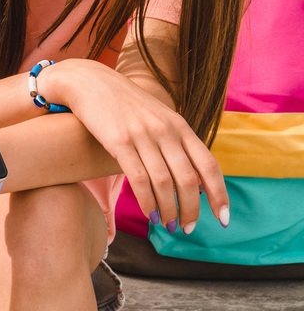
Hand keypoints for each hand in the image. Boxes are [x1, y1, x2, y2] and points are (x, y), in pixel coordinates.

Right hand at [38, 57, 229, 232]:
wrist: (88, 81)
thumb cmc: (123, 105)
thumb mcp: (158, 118)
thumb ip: (177, 144)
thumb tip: (195, 181)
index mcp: (180, 126)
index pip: (209, 165)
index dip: (220, 195)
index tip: (222, 219)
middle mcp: (165, 130)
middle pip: (188, 179)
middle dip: (192, 209)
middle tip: (188, 229)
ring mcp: (142, 135)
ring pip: (164, 182)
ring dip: (169, 210)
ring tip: (169, 225)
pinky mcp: (118, 141)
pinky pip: (138, 178)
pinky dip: (147, 201)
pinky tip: (150, 214)